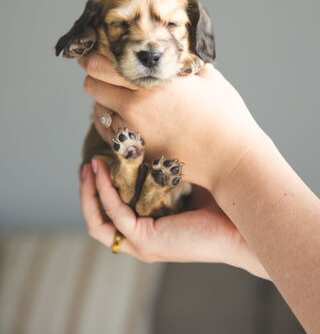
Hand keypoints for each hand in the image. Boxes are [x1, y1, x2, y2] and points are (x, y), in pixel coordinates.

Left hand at [79, 53, 263, 190]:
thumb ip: (185, 62)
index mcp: (151, 82)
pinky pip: (110, 136)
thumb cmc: (225, 116)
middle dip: (96, 79)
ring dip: (105, 103)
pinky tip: (126, 121)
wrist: (230, 159)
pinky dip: (112, 125)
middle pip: (91, 87)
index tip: (92, 54)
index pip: (100, 66)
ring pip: (98, 113)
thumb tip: (177, 51)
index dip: (91, 58)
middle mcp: (134, 107)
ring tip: (121, 100)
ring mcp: (133, 132)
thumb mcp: (208, 77)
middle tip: (109, 76)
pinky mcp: (137, 152)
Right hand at [79, 159, 268, 278]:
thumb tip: (151, 134)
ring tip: (89, 167)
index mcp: (149, 226)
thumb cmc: (220, 202)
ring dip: (89, 194)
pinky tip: (105, 172)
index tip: (99, 159)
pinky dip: (106, 193)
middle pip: (98, 220)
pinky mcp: (149, 241)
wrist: (244, 225)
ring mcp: (143, 242)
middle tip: (87, 164)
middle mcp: (141, 237)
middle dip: (87, 191)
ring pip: (98, 223)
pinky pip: (116, 215)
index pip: (112, 212)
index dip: (100, 188)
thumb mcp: (182, 180)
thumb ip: (162, 169)